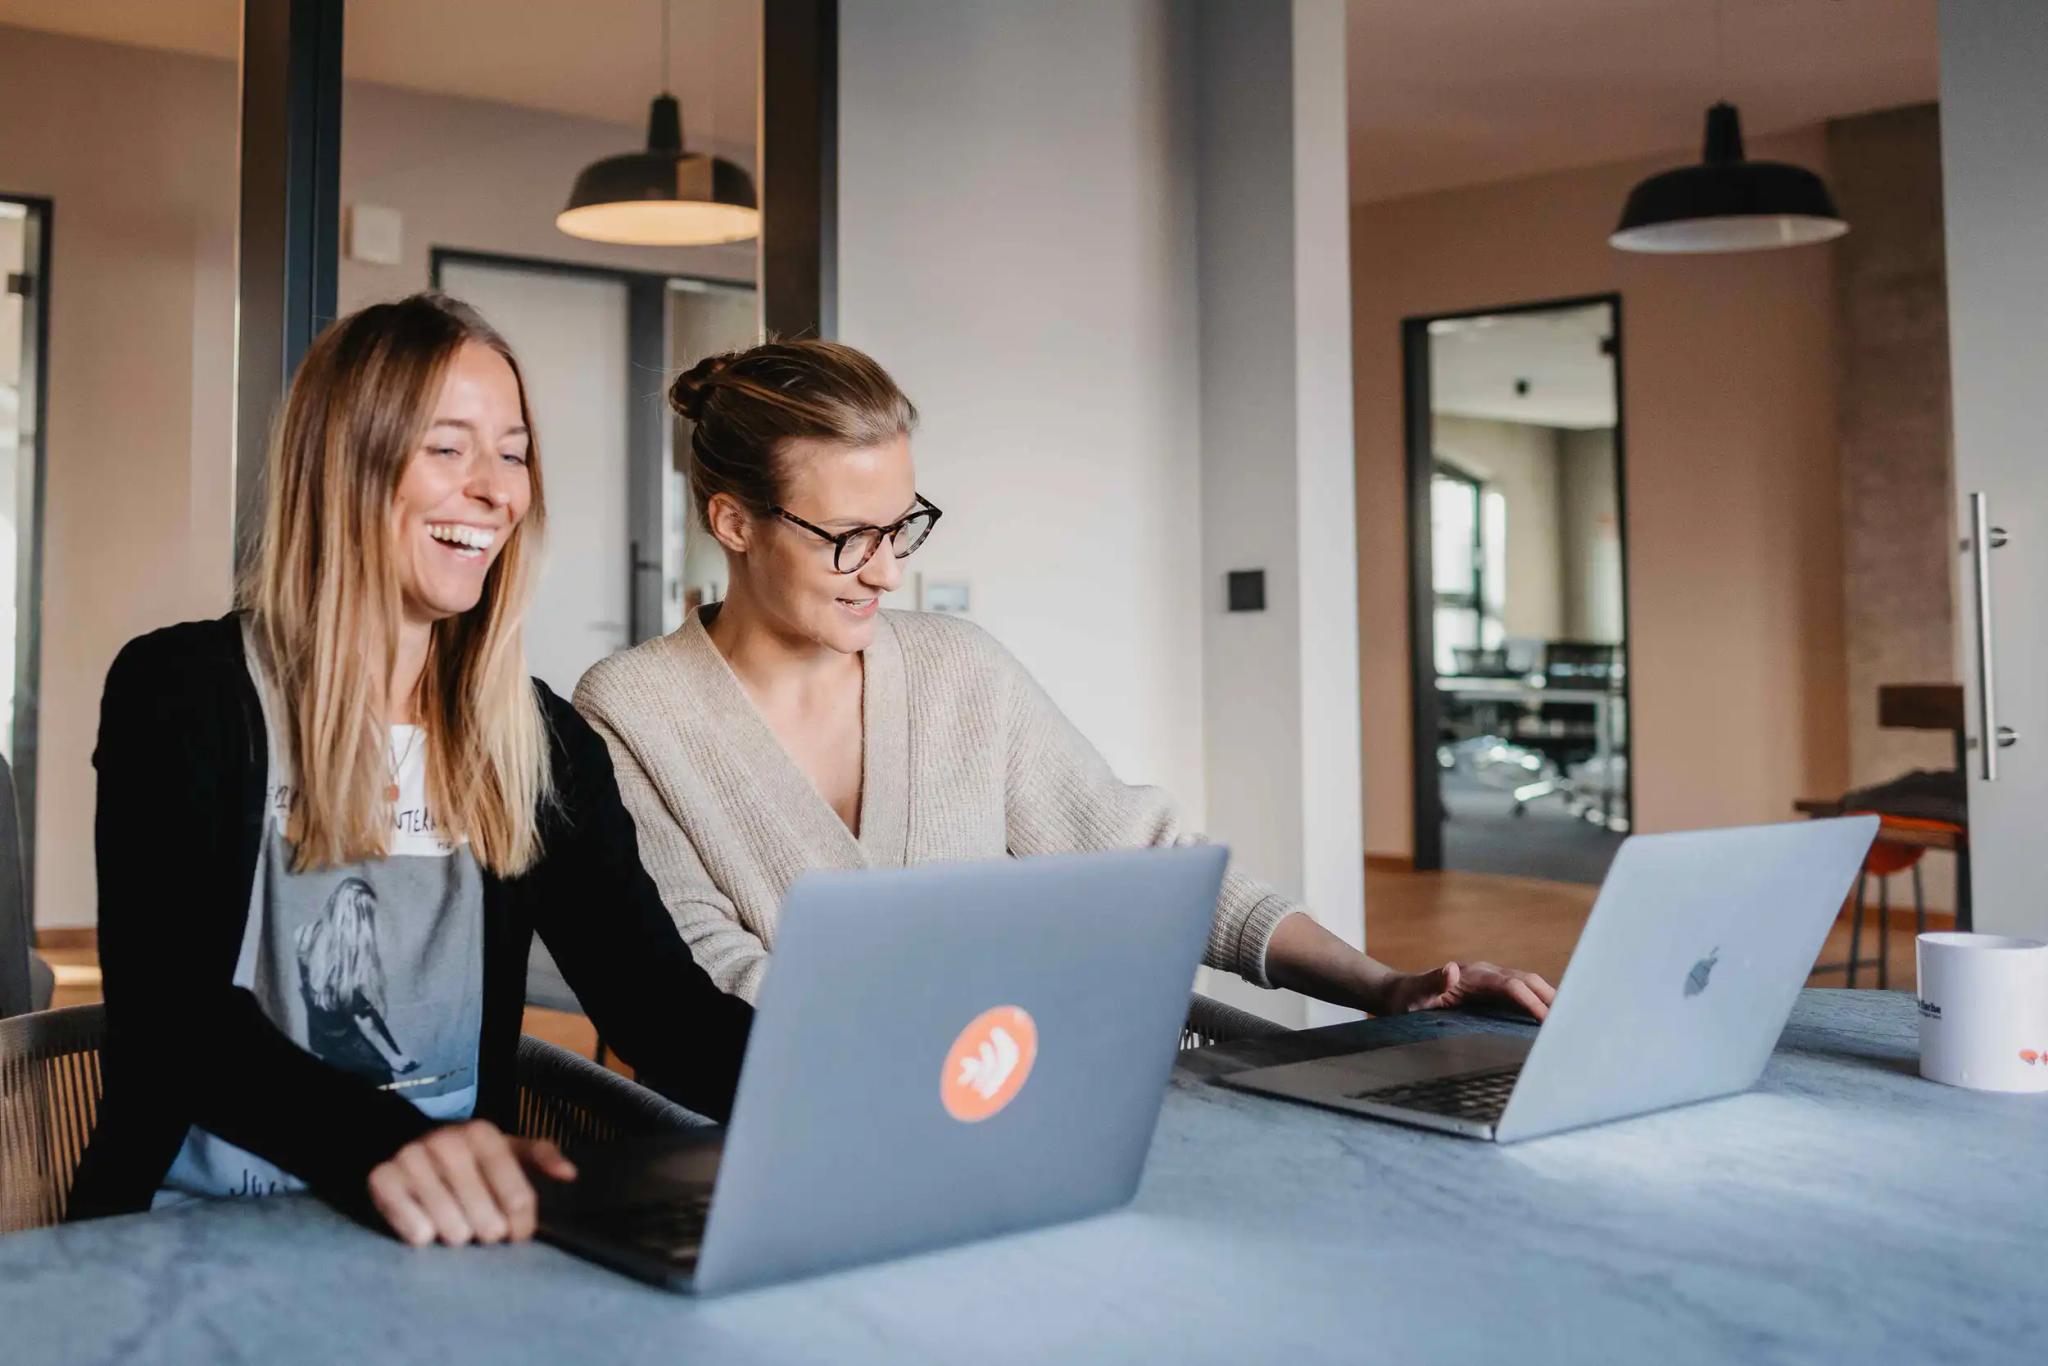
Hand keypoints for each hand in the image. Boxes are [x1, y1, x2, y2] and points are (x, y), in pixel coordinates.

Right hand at [367, 1120, 576, 1246]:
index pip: (519, 1198)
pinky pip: (414, 1231)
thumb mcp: (506, 1147)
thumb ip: (541, 1156)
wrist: (399, 1140)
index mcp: (483, 1134)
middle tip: (479, 1226)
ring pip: (451, 1230)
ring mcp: (411, 1159)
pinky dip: (422, 1235)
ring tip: (453, 1224)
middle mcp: (447, 1142)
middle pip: (485, 1221)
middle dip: (486, 1232)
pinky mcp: (381, 1180)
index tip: (518, 1234)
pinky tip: (424, 1224)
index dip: (521, 1226)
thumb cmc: (466, 1155)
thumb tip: (570, 1174)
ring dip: (455, 1235)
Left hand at [1378, 960, 1556, 1020]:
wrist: (1400, 993)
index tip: (1547, 1020)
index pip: (1510, 986)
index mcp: (1472, 975)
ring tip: (1573, 1022)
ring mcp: (1490, 981)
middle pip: (1527, 981)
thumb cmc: (1407, 998)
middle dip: (1550, 997)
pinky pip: (1521, 995)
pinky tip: (1552, 1020)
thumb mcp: (1414, 994)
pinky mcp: (1491, 991)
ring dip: (1549, 999)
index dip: (1530, 1001)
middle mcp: (1486, 974)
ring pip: (1528, 986)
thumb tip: (1451, 969)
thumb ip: (1431, 983)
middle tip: (1573, 1021)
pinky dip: (1539, 1003)